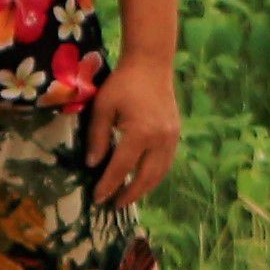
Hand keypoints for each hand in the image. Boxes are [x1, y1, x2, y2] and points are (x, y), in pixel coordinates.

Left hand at [86, 57, 182, 207]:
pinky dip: (155, 175)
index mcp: (140, 133)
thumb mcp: (103, 108)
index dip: (109, 184)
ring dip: (145, 188)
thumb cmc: (123, 84)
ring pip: (160, 173)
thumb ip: (98, 137)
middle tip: (114, 205)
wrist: (151, 65)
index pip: (122, 167)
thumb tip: (93, 164)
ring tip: (129, 196)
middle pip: (146, 177)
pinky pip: (166, 162)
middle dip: (130, 194)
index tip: (98, 198)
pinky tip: (143, 179)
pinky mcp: (175, 134)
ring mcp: (171, 138)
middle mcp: (160, 139)